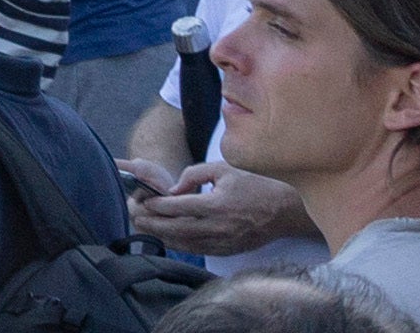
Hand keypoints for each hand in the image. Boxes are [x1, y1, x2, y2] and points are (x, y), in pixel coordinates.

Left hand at [129, 164, 303, 256]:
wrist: (285, 210)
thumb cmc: (254, 184)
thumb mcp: (223, 169)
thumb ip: (193, 175)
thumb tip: (173, 189)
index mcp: (218, 205)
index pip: (177, 207)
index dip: (156, 205)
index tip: (141, 200)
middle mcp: (220, 227)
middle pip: (176, 228)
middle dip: (151, 223)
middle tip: (134, 215)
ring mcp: (225, 242)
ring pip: (185, 243)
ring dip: (162, 236)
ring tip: (144, 227)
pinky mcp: (230, 250)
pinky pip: (199, 250)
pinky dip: (180, 245)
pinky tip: (167, 238)